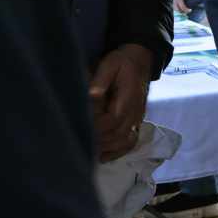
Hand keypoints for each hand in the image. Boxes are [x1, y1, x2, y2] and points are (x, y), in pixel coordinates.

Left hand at [88, 44, 153, 162]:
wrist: (140, 60)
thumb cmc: (122, 62)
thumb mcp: (110, 64)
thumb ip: (101, 79)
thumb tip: (91, 95)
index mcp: (129, 97)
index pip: (112, 119)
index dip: (96, 125)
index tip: (80, 123)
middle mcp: (135, 111)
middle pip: (118, 134)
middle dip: (98, 139)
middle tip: (77, 139)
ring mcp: (137, 118)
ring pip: (124, 140)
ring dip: (106, 147)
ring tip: (87, 149)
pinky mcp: (136, 122)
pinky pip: (130, 142)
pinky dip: (117, 152)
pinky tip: (102, 156)